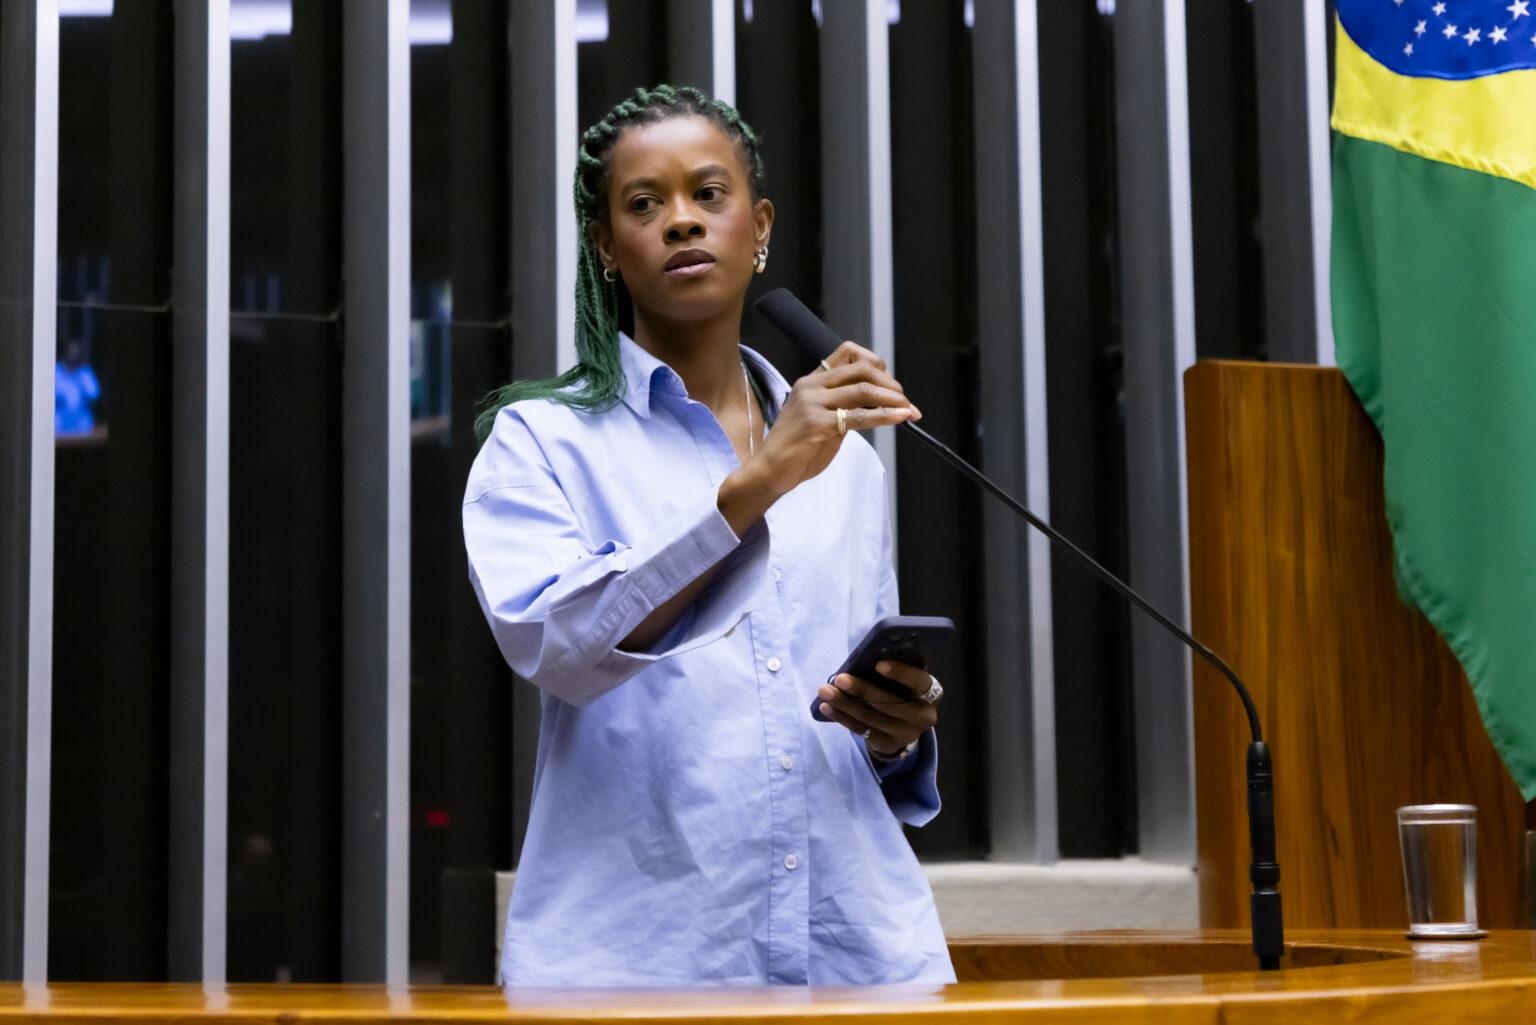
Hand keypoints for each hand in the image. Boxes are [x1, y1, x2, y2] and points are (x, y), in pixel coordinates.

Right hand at [717, 342, 919, 533]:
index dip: (877, 365)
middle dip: (891, 383)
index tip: (891, 386)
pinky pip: (859, 416)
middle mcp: (811, 385)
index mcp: (812, 380)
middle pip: (862, 368)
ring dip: (893, 399)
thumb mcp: (822, 419)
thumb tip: (879, 403)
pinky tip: (900, 418)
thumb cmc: (796, 449)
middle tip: (905, 401)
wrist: (768, 471)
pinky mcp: (817, 423)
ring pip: (863, 389)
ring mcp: (812, 403)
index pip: (849, 352)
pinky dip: (885, 416)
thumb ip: (844, 407)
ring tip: (909, 410)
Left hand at [816, 659, 939, 758]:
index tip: (878, 664)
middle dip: (861, 690)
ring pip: (870, 716)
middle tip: (839, 679)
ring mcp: (905, 733)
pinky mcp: (887, 743)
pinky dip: (841, 717)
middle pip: (888, 702)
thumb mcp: (908, 681)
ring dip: (844, 703)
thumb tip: (864, 660)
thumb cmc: (904, 691)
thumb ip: (896, 672)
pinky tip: (826, 707)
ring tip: (825, 691)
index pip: (919, 682)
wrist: (907, 724)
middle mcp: (922, 716)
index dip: (900, 673)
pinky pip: (861, 730)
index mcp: (932, 694)